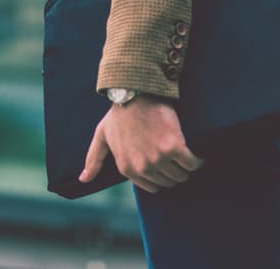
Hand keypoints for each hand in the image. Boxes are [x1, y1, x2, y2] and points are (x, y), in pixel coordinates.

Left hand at [79, 96, 203, 192]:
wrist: (136, 92)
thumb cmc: (119, 114)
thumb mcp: (102, 135)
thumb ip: (94, 159)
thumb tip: (83, 179)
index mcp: (127, 168)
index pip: (153, 187)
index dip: (161, 178)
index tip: (165, 167)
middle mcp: (143, 167)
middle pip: (169, 182)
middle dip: (174, 173)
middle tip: (177, 160)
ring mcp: (159, 158)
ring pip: (181, 175)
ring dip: (186, 169)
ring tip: (186, 157)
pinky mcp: (174, 147)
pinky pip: (192, 163)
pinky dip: (196, 161)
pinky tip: (195, 155)